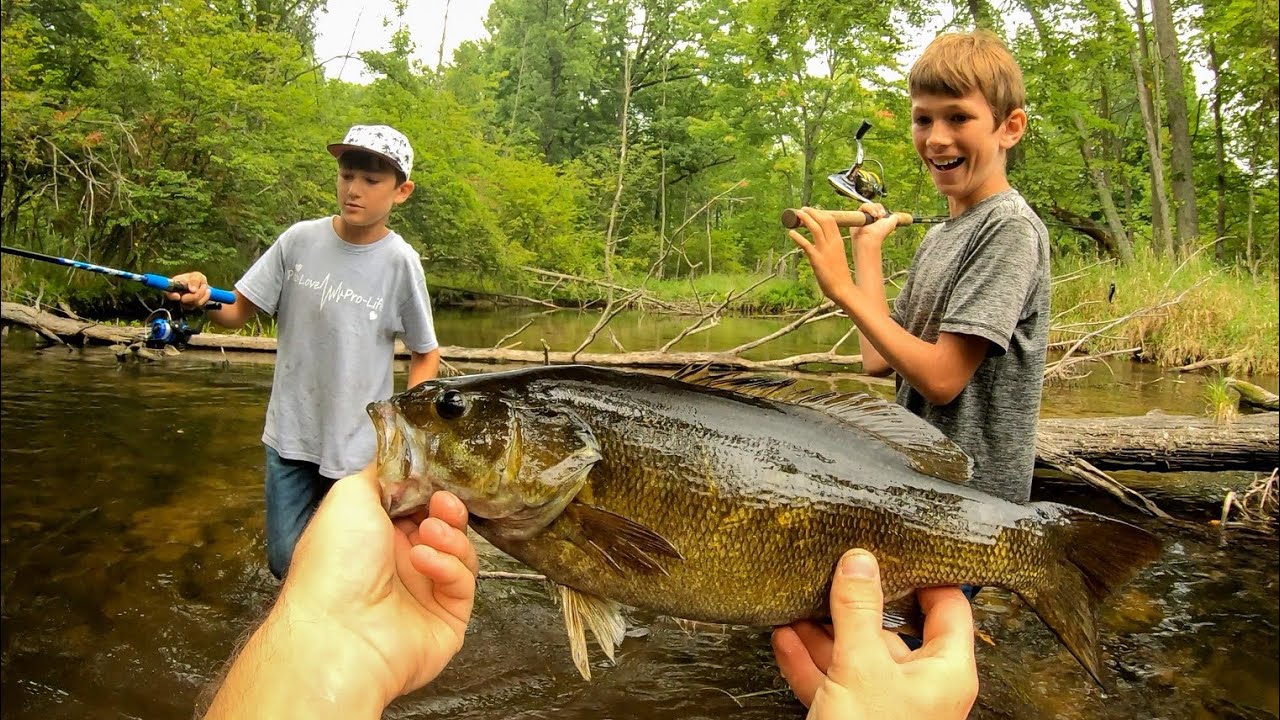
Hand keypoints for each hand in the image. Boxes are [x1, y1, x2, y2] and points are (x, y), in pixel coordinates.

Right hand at [165, 271, 212, 307]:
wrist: (203, 286)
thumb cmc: (196, 279)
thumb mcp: (196, 276)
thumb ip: (194, 280)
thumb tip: (193, 290)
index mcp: (173, 286)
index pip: (168, 293)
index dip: (171, 296)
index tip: (178, 296)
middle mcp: (177, 296)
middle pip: (184, 300)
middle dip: (196, 293)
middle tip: (203, 286)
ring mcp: (183, 304)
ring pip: (194, 303)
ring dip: (203, 293)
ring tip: (204, 286)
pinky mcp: (191, 308)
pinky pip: (200, 305)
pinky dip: (205, 297)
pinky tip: (207, 292)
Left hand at [277, 472, 477, 704]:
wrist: (338, 632)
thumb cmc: (334, 564)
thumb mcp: (349, 496)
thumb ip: (381, 473)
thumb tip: (403, 458)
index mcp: (374, 535)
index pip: (416, 504)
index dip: (430, 487)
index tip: (438, 475)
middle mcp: (399, 562)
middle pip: (443, 524)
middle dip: (447, 508)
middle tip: (442, 502)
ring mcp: (425, 591)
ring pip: (460, 551)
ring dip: (449, 535)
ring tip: (429, 532)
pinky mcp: (448, 616)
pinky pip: (463, 582)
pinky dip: (448, 566)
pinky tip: (424, 561)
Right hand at [772, 549, 977, 719]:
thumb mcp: (862, 665)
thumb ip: (858, 609)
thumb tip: (860, 561)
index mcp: (945, 670)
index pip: (947, 606)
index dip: (924, 574)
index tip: (898, 547)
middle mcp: (920, 686)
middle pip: (890, 628)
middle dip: (854, 602)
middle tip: (833, 568)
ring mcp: (885, 704)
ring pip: (854, 654)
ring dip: (823, 630)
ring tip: (798, 600)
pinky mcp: (853, 718)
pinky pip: (831, 681)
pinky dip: (808, 659)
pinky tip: (786, 636)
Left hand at [787, 205, 896, 307]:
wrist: (843, 289)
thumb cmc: (840, 275)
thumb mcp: (837, 256)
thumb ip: (830, 248)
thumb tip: (820, 244)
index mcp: (838, 241)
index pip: (831, 221)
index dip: (821, 213)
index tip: (813, 210)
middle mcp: (832, 243)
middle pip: (823, 220)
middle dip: (812, 212)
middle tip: (802, 209)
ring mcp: (824, 250)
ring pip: (815, 228)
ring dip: (805, 219)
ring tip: (797, 214)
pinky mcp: (816, 259)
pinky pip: (806, 244)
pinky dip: (798, 237)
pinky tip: (791, 233)